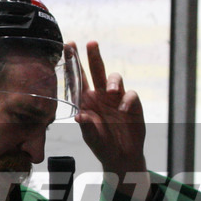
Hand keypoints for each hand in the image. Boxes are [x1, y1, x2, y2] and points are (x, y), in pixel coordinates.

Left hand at [70, 41, 147, 189]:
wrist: (121, 156)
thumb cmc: (102, 145)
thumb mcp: (91, 138)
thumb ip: (86, 126)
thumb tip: (80, 116)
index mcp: (87, 100)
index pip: (79, 78)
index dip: (73, 62)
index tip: (68, 45)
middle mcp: (101, 95)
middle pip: (97, 70)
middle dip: (94, 56)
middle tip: (91, 43)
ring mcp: (117, 98)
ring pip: (115, 78)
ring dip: (113, 81)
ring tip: (111, 91)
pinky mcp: (132, 104)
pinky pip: (130, 94)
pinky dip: (127, 99)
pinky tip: (123, 110)